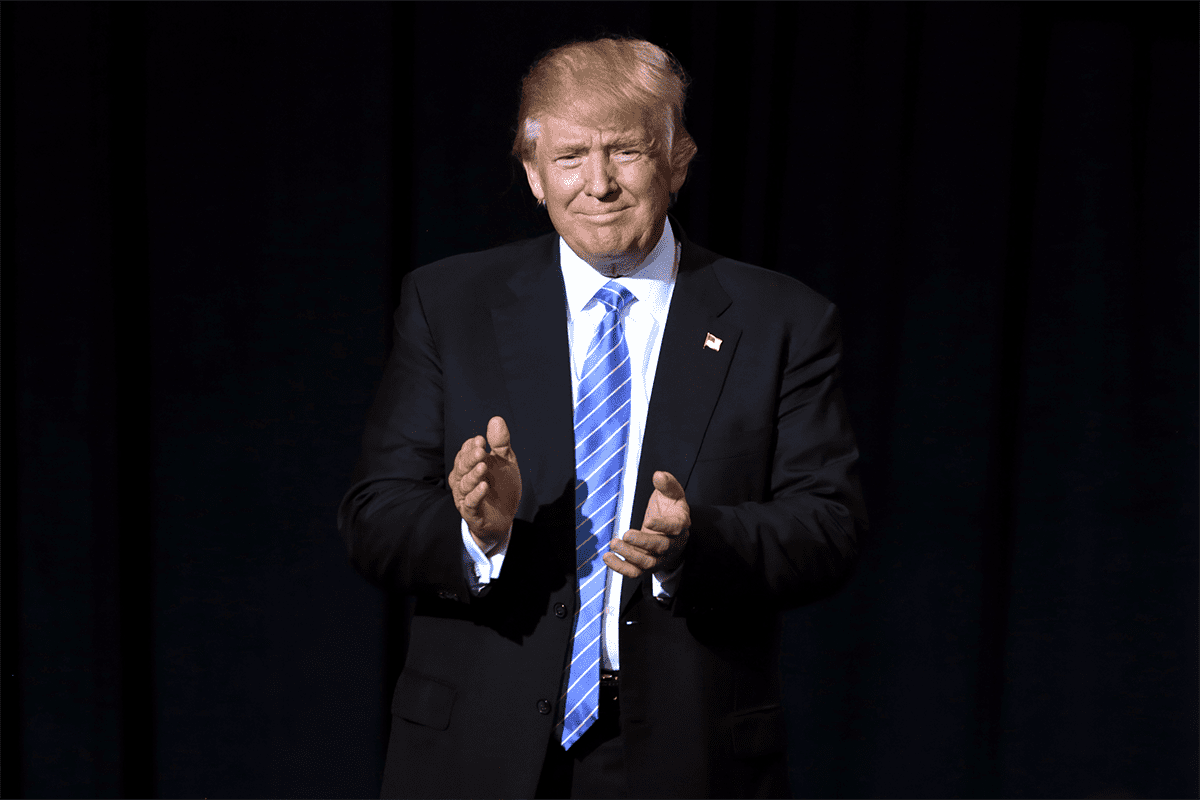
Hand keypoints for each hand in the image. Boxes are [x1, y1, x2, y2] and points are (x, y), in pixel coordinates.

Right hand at [449, 416, 520, 553]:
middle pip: (462, 467)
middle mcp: (463, 480)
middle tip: (481, 451)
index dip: (471, 447)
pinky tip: (484, 487)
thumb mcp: (505, 461)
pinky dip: (476, 495)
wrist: (504, 517)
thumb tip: (496, 419)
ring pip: (464, 484)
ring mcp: (465, 497)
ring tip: (483, 467)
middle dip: (470, 458)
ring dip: (473, 475)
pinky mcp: (472, 513)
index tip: (481, 440)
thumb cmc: (501, 486)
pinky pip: (470, 503)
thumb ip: (500, 443)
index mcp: (469, 465)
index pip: (465, 452)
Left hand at [604, 471, 690, 578]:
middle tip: (626, 535)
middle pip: (660, 548)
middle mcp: (672, 544)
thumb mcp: (672, 494)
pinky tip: (608, 557)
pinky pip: (635, 572)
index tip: (649, 521)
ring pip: (647, 563)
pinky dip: (621, 568)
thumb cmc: (671, 510)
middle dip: (643, 543)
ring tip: (614, 544)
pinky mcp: (647, 565)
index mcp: (680, 524)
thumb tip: (658, 476)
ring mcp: (660, 557)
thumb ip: (667, 484)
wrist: (673, 531)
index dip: (663, 526)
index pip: (675, 528)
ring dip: (629, 555)